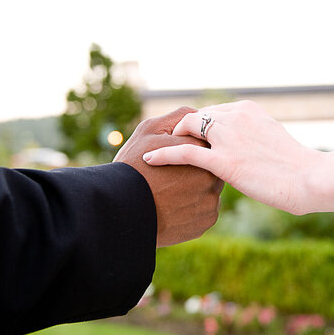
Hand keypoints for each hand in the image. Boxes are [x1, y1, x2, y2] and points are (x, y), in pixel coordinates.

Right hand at [115, 107, 222, 246]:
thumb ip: (180, 117)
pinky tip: (175, 208)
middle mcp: (212, 175)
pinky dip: (194, 209)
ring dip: (196, 190)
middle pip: (210, 168)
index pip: (206, 144)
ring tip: (171, 193)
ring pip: (209, 190)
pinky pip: (205, 211)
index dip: (189, 149)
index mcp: (201, 151)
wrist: (121, 209)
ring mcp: (211, 200)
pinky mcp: (207, 220)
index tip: (175, 158)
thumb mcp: (150, 130)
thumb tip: (199, 114)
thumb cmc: (132, 165)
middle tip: (172, 177)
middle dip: (195, 170)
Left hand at [141, 101, 320, 214]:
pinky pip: (185, 152)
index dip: (196, 127)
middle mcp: (235, 117)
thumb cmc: (295, 166)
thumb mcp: (270, 140)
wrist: (309, 179)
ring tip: (154, 150)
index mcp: (246, 109)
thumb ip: (251, 136)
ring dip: (170, 139)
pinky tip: (149, 158)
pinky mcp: (224, 160)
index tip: (185, 138)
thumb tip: (240, 147)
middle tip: (166, 144)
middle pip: (195, 117)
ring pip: (187, 128)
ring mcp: (229, 137)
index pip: (210, 112)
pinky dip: (163, 153)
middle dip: (180, 130)